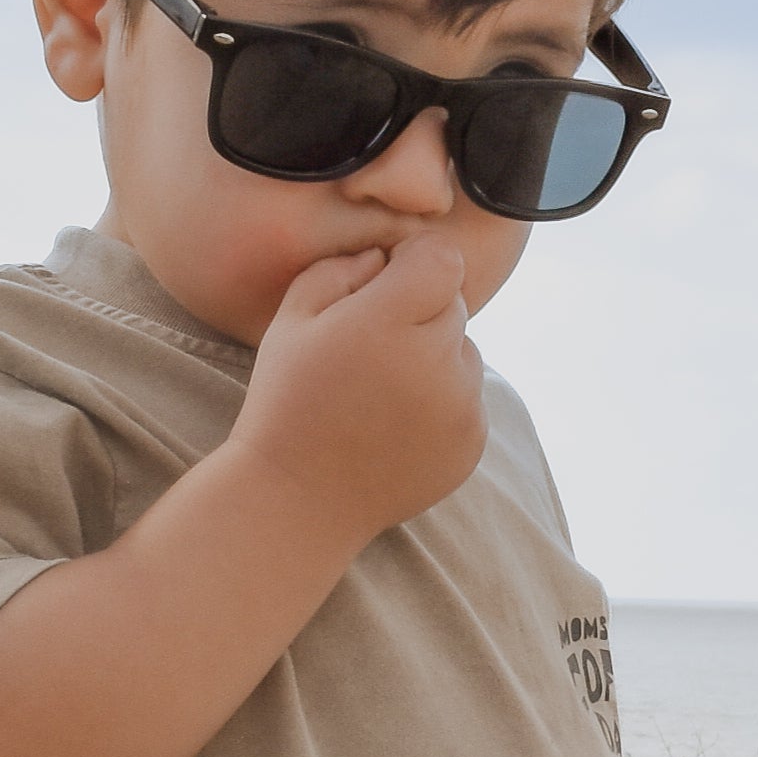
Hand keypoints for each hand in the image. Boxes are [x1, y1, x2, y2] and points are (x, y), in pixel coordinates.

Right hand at [230, 234, 486, 548]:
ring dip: (435, 357)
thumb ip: (339, 269)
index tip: (386, 280)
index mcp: (385, 324)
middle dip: (419, 311)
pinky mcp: (471, 443)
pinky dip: (443, 401)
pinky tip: (395, 423)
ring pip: (466, 350)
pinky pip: (470, 397)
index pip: (443, 259)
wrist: (299, 500)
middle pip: (454, 304)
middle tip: (371, 346)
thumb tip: (386, 256)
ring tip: (382, 391)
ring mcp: (460, 408)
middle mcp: (434, 364)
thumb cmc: (286, 403)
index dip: (414, 261)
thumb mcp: (291, 321)